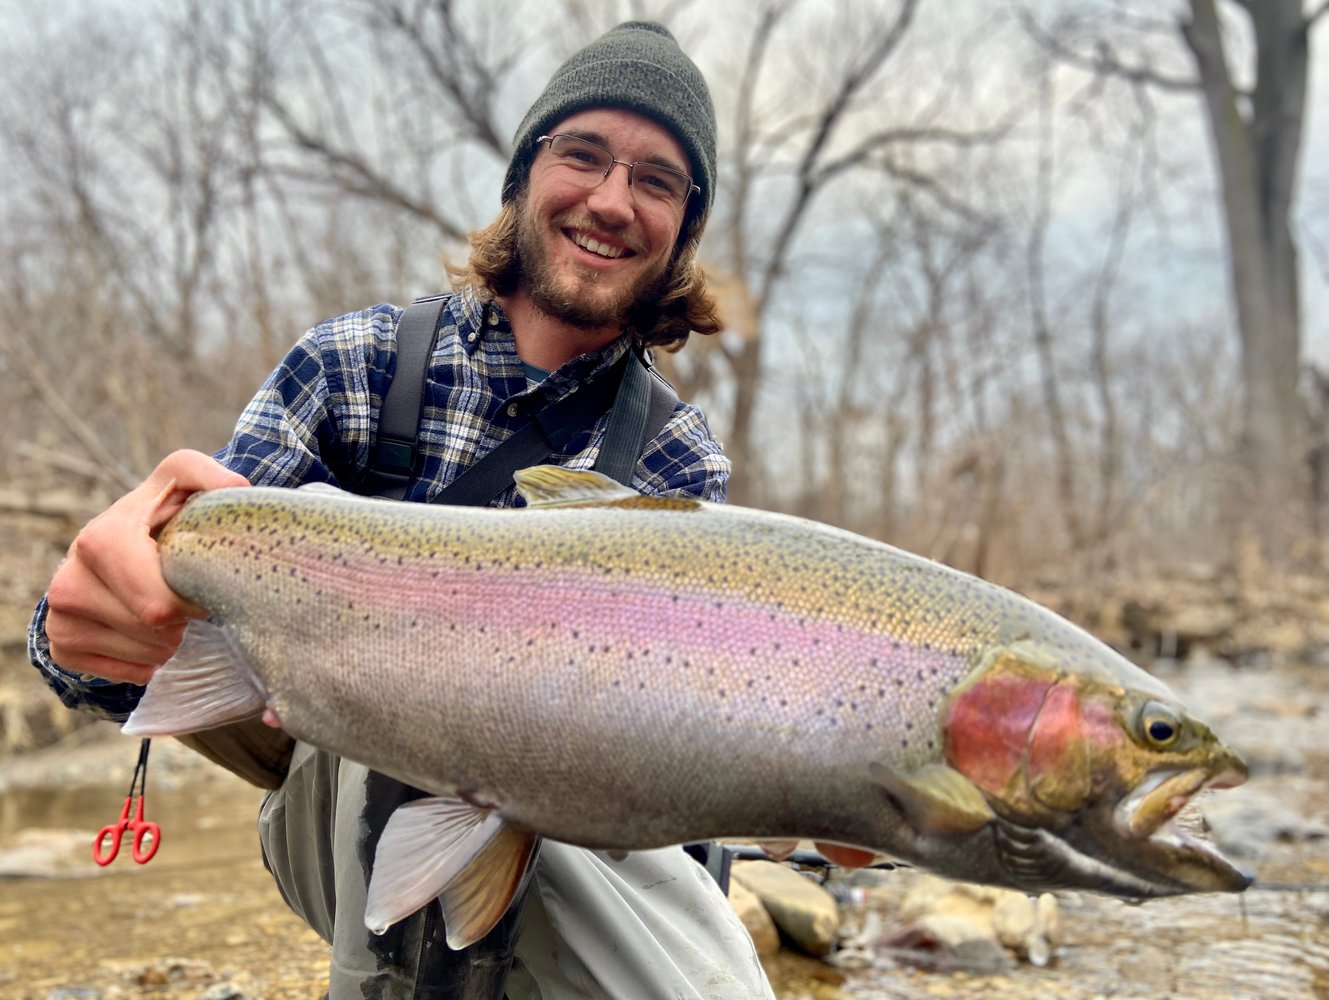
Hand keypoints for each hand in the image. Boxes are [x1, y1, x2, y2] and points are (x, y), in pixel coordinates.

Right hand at [45, 449, 249, 683]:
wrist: (114, 544)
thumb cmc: (158, 513)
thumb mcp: (181, 480)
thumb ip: (210, 475)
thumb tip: (238, 489)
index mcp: (100, 540)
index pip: (159, 605)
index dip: (193, 603)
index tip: (203, 589)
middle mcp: (68, 581)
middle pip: (154, 632)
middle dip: (184, 620)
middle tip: (186, 598)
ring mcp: (59, 617)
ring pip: (145, 655)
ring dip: (171, 640)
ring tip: (168, 611)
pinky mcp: (61, 646)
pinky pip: (126, 674)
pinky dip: (149, 660)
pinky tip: (148, 632)